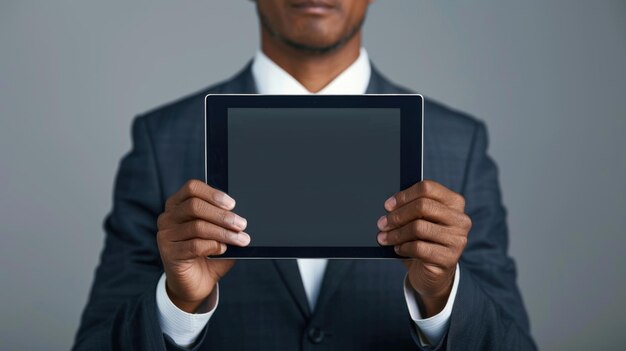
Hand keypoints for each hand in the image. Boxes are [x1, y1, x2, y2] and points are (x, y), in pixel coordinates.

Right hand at [156, 179, 249, 312]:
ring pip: (197, 226)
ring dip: (223, 233)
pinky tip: (223, 249)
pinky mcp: (169, 253)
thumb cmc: (209, 253)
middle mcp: (168, 217)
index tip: (232, 204)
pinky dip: (213, 246)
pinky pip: (194, 246)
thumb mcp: (219, 233)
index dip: (213, 194)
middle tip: (241, 224)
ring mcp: (166, 235)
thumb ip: (225, 222)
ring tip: (240, 240)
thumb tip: (241, 216)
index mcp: (179, 204)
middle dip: (222, 215)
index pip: (192, 188)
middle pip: (194, 206)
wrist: (196, 283)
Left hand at [376, 180, 470, 316]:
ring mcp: (457, 239)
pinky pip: (418, 247)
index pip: (428, 188)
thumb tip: (389, 206)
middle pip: (422, 206)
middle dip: (398, 215)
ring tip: (384, 238)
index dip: (404, 195)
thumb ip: (412, 209)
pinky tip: (398, 249)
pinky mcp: (449, 258)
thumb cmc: (424, 239)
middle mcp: (460, 219)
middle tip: (382, 223)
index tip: (388, 205)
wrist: (434, 272)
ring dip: (396, 233)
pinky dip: (403, 247)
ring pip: (418, 227)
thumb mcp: (420, 220)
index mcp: (455, 202)